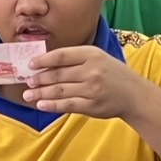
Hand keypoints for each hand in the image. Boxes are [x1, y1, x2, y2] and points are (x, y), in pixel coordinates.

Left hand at [24, 45, 145, 117]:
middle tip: (27, 81)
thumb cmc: (112, 74)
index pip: (62, 55)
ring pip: (60, 90)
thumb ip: (76, 59)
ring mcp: (91, 89)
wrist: (133, 94)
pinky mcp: (91, 106)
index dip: (44, 60)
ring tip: (28, 95)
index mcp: (92, 54)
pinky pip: (67, 105)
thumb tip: (46, 64)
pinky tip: (41, 105)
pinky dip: (52, 105)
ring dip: (41, 93)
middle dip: (39, 78)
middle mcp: (91, 70)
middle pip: (58, 74)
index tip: (30, 64)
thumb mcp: (98, 58)